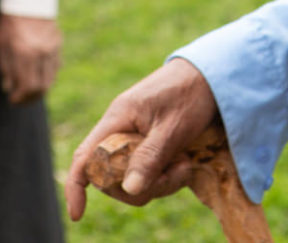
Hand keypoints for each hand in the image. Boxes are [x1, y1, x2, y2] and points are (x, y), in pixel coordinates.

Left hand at [0, 13, 61, 103]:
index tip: (12, 99)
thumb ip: (5, 67)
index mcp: (24, 52)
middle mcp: (41, 52)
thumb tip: (9, 87)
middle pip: (42, 86)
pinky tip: (38, 76)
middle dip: (31, 98)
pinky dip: (48, 75)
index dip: (20, 98)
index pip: (27, 86)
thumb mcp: (0, 44)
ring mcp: (52, 47)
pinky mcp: (58, 43)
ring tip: (29, 91)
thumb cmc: (10, 22)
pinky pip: (56, 66)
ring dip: (40, 89)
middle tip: (21, 100)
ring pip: (51, 78)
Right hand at [65, 57, 217, 221]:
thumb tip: (129, 190)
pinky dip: (164, 175)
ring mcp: (134, 137)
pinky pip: (147, 171)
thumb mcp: (173, 127)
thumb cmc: (190, 92)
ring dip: (159, 181)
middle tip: (175, 173)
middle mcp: (121, 129)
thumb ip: (150, 157)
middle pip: (112, 177)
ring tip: (186, 164)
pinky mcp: (148, 143)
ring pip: (132, 178)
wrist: (211, 73)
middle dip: (142, 186)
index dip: (76, 186)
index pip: (85, 156)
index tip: (78, 214)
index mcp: (118, 118)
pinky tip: (185, 163)